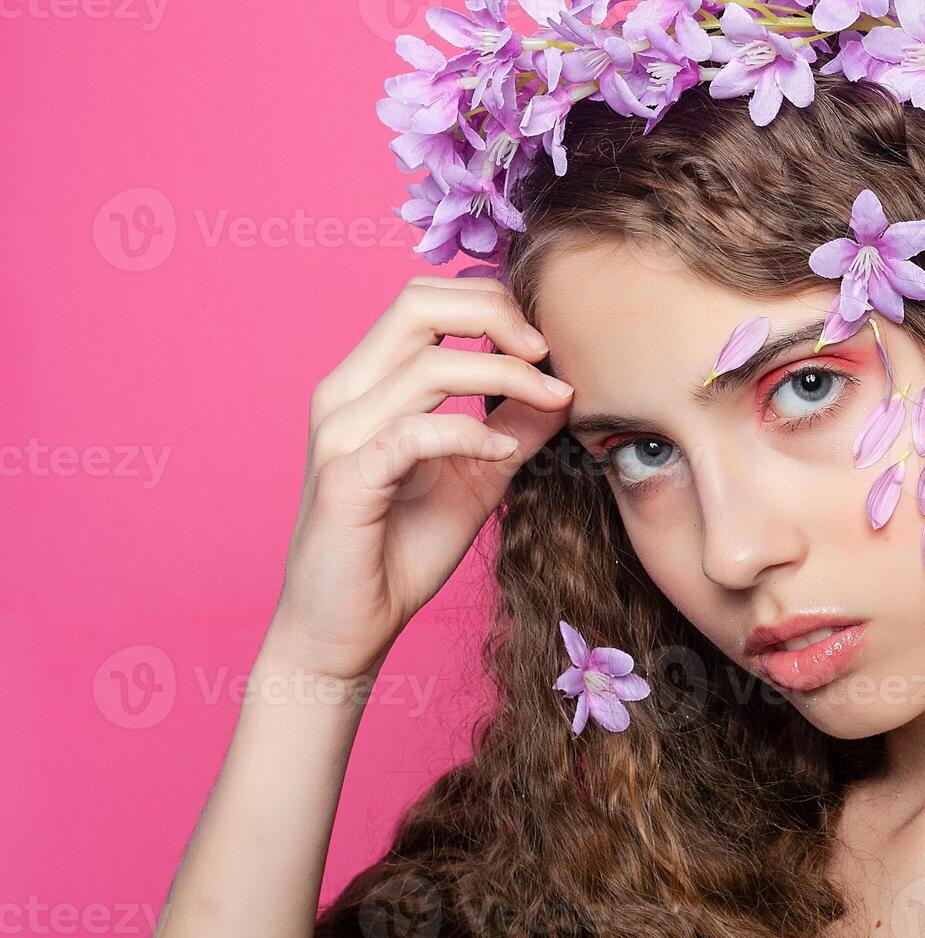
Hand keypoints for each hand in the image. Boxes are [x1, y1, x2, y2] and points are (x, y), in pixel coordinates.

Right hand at [267, 274, 571, 679]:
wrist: (347, 628)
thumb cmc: (403, 549)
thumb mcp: (478, 477)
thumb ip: (514, 428)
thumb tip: (563, 386)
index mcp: (368, 381)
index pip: (424, 299)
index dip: (490, 303)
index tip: (543, 344)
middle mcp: (345, 393)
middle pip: (416, 303)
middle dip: (494, 313)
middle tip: (546, 351)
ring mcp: (339, 434)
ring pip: (426, 365)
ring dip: (504, 377)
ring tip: (551, 400)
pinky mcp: (345, 479)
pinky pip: (413, 433)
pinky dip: (468, 433)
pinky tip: (503, 452)